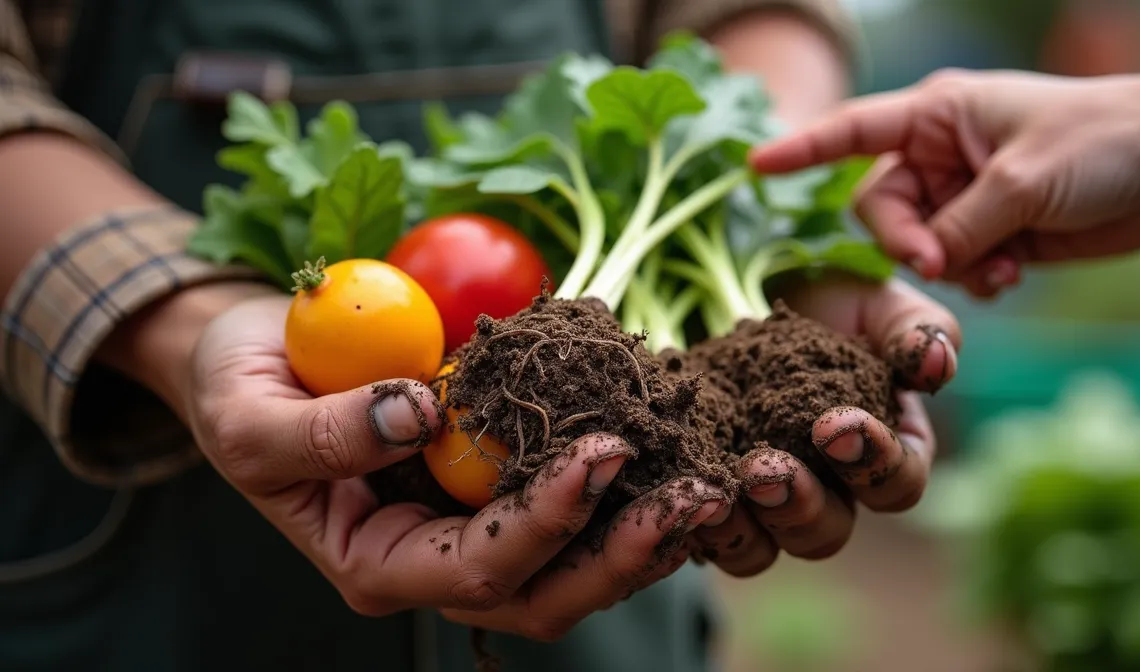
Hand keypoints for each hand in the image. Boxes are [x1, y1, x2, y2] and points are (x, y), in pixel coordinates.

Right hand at [186, 296, 726, 640]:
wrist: (257, 357)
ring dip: (644, 528)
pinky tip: (673, 442)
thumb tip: (421, 412)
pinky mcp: (503, 481)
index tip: (601, 457)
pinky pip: (577, 501)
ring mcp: (476, 523)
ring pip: (575, 561)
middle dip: (623, 553)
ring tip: (708, 480)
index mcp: (376, 563)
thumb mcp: (247, 415)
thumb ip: (322, 432)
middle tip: (694, 495)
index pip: (475, 570)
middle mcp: (437, 559)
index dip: (543, 525)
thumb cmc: (239, 389)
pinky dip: (629, 482)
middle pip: (546, 592)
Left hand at [689, 277, 959, 575]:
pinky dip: (697, 524)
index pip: (897, 482)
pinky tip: (681, 494)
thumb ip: (919, 331)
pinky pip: (709, 537)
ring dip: (745, 526)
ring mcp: (767, 504)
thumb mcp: (880, 303)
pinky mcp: (714, 499)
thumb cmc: (830, 300)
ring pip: (768, 546)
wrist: (744, 287)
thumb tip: (937, 365)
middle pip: (827, 530)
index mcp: (887, 453)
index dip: (872, 462)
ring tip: (718, 492)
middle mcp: (830, 491)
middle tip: (765, 467)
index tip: (834, 425)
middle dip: (798, 503)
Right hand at [750, 68, 1139, 298]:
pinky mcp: (997, 229)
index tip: (756, 167)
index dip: (803, 149)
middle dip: (908, 241)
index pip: (853, 129)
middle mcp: (943, 153)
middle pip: (883, 208)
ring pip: (922, 245)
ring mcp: (968, 193)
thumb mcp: (1019, 182)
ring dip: (953, 264)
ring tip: (1002, 263)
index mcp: (938, 114)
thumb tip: (926, 267)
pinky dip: (977, 276)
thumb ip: (959, 227)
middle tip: (944, 262)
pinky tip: (1014, 271)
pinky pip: (959, 265)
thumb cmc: (1101, 141)